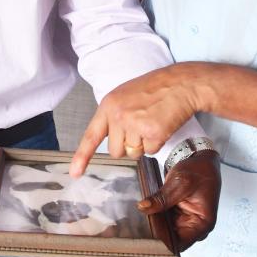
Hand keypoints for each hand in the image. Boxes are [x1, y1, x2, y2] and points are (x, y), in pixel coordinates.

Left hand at [70, 64, 198, 175]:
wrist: (181, 83)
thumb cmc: (155, 89)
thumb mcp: (125, 95)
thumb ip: (114, 115)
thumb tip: (110, 139)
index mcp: (108, 105)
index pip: (91, 135)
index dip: (82, 156)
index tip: (75, 173)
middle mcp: (118, 116)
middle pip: (115, 151)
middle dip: (127, 146)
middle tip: (140, 126)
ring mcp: (135, 124)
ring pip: (133, 153)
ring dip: (144, 144)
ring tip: (152, 122)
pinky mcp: (152, 133)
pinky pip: (150, 151)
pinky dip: (157, 143)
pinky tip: (161, 125)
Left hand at [139, 150, 220, 250]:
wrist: (202, 160)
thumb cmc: (199, 171)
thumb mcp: (180, 183)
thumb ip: (161, 198)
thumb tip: (143, 208)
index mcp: (202, 224)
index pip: (179, 243)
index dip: (162, 243)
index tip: (145, 238)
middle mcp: (195, 226)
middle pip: (171, 238)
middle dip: (155, 234)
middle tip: (135, 229)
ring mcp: (186, 221)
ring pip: (166, 230)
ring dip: (154, 225)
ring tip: (136, 222)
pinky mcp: (178, 214)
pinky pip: (164, 220)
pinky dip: (155, 217)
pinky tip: (143, 213)